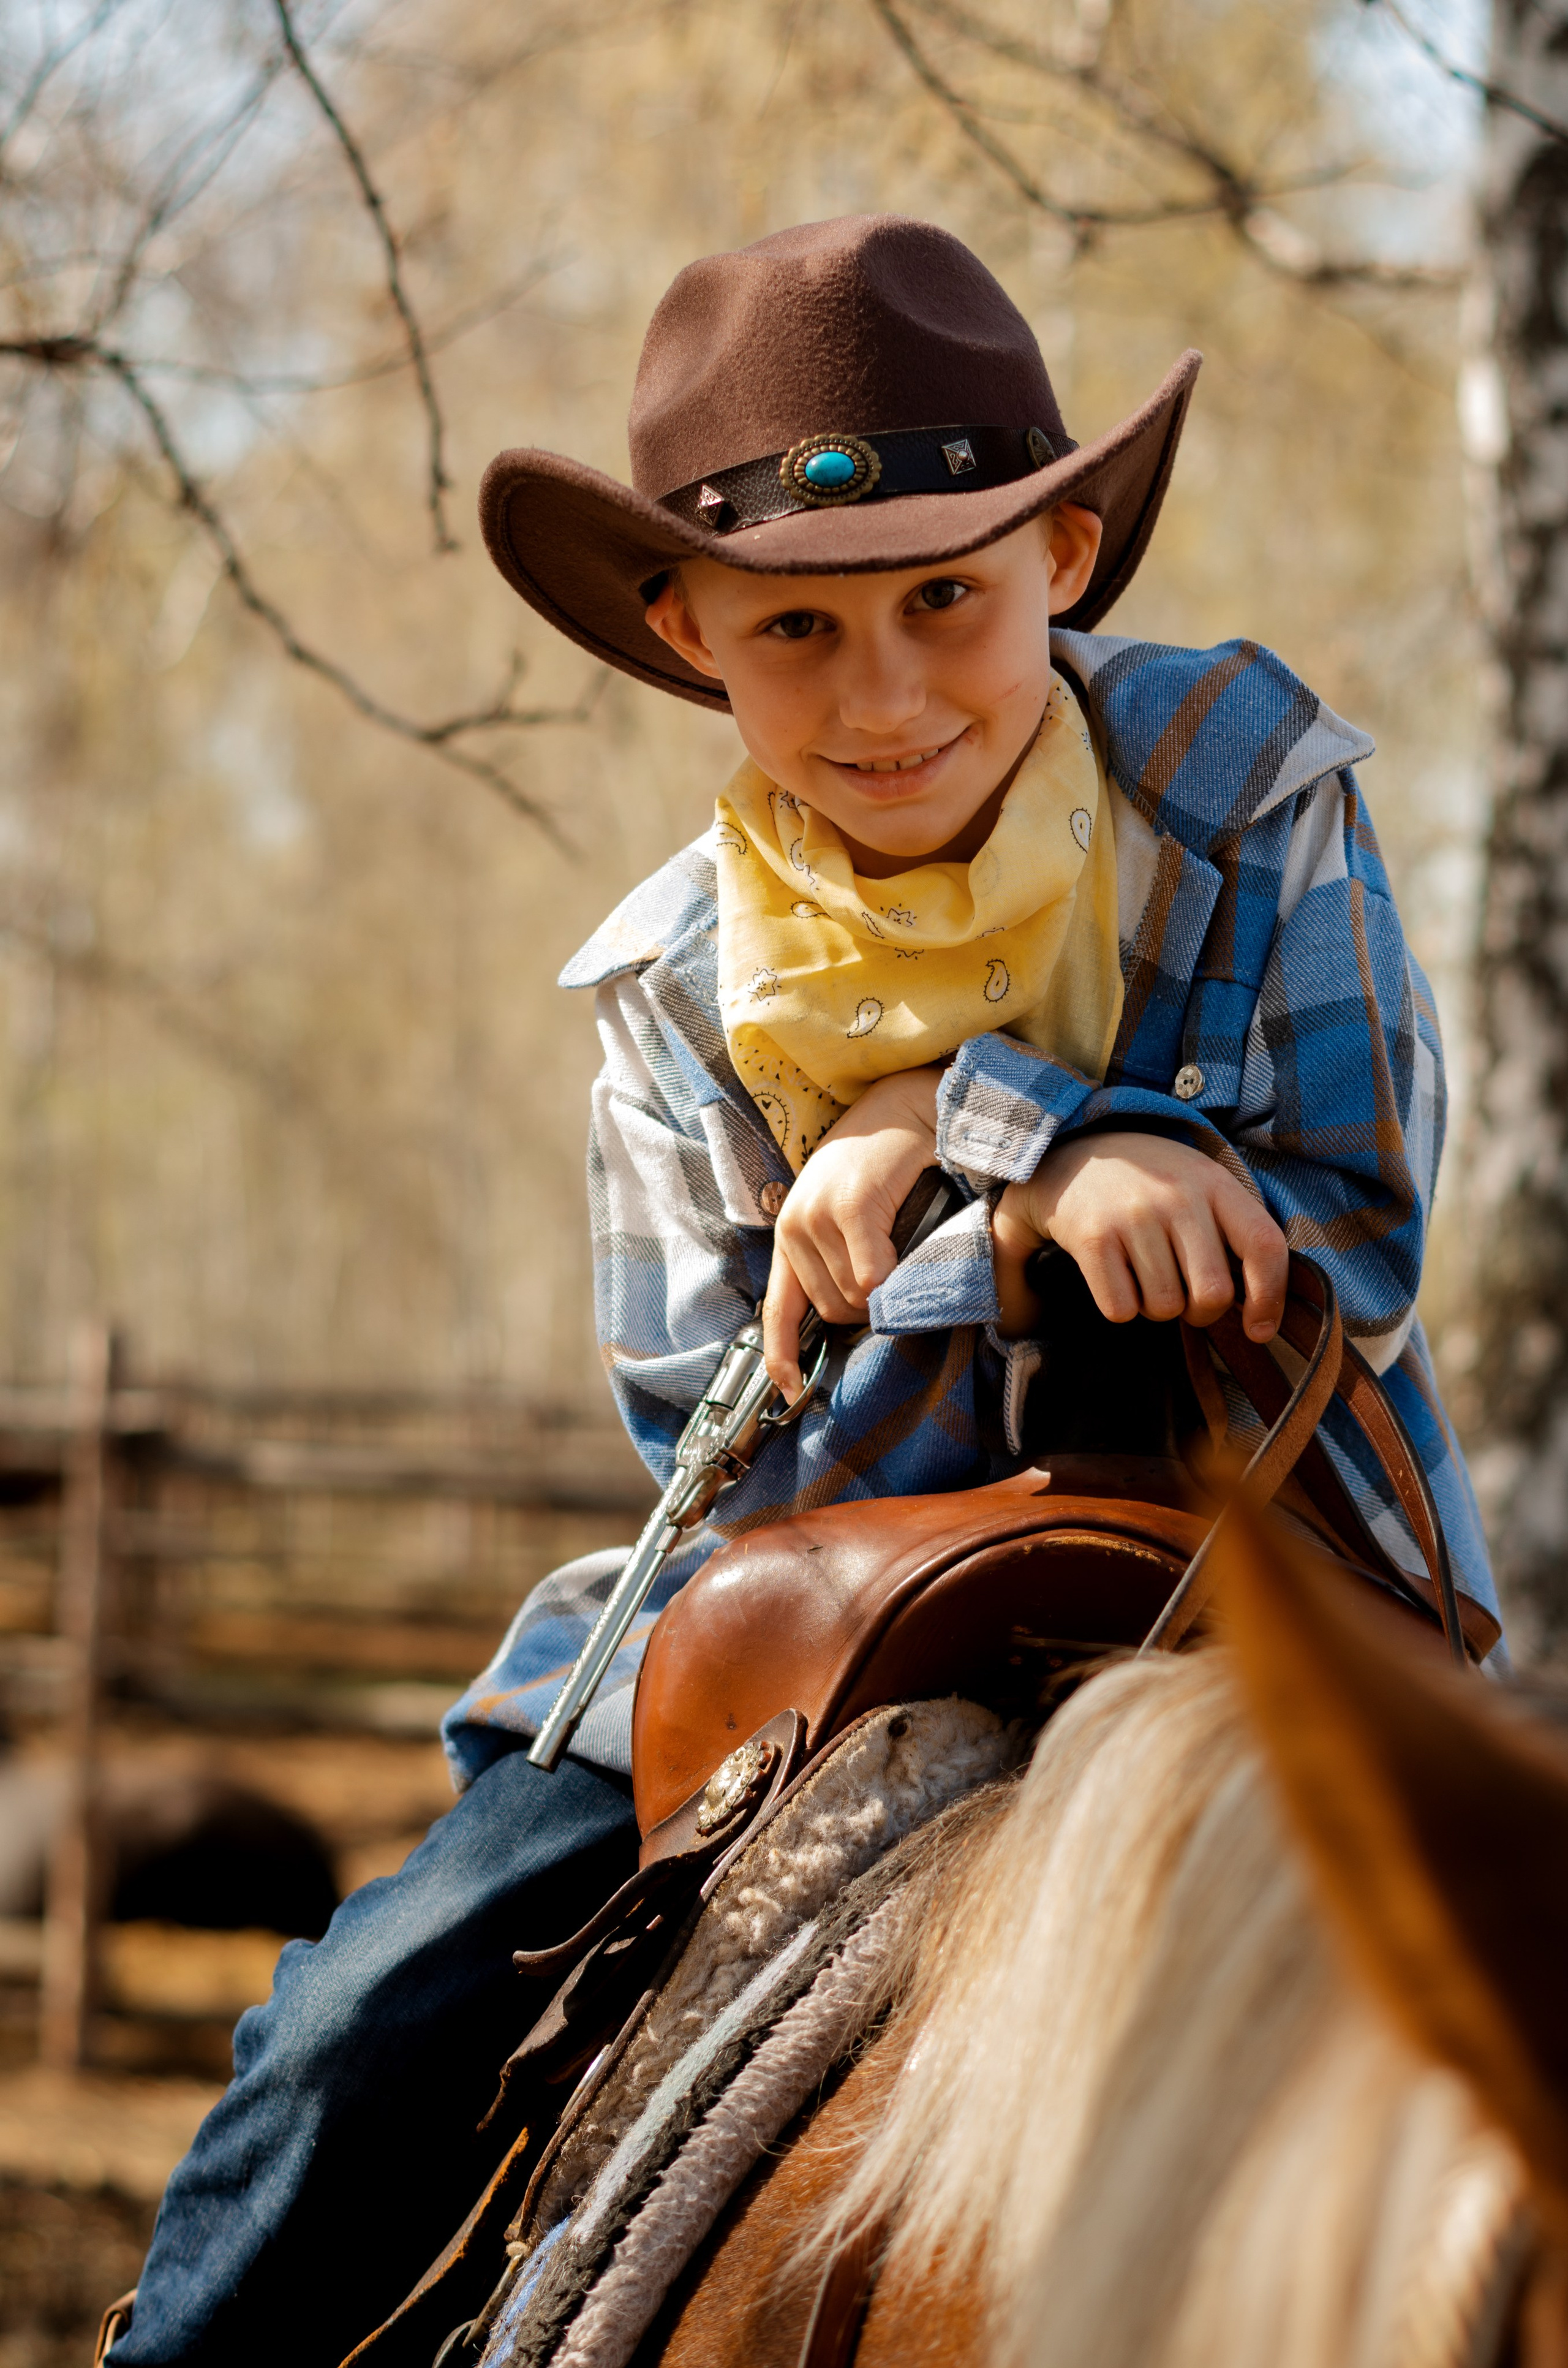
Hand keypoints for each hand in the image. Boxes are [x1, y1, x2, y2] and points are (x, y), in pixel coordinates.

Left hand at [762, 1066, 942, 1394]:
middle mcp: (794, 1226)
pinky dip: (894, 1278)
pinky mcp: (852, 1207)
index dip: (782, 1357)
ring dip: (885, 1293)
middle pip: (832, 1313)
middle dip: (866, 1311)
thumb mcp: (846, 1215)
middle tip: (894, 1275)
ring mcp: (819, 1216)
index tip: (792, 1393)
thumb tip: (856, 1317)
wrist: (906, 1104)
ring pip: (855, 1299)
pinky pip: (873, 1276)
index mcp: (788, 1233)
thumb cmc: (883, 1163)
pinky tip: (907, 1252)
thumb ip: (839, 1260)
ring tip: (902, 1251)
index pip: (775, 1312)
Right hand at [993, 1130, 1287, 1343]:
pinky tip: (1116, 1275)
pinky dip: (1121, 1307)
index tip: (1259, 1330)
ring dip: (1156, 1308)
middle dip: (1202, 1314)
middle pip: (1213, 1293)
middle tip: (1187, 1300)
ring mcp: (1133, 1216)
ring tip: (1145, 1275)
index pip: (1263, 1245)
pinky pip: (1121, 1309)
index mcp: (1215, 1182)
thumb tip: (1263, 1312)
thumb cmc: (1153, 1186)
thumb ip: (1235, 1233)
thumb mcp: (1202, 1187)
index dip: (1270, 1298)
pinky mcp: (1092, 1237)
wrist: (1075, 1157)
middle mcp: (1177, 1195)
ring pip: (1164, 1308)